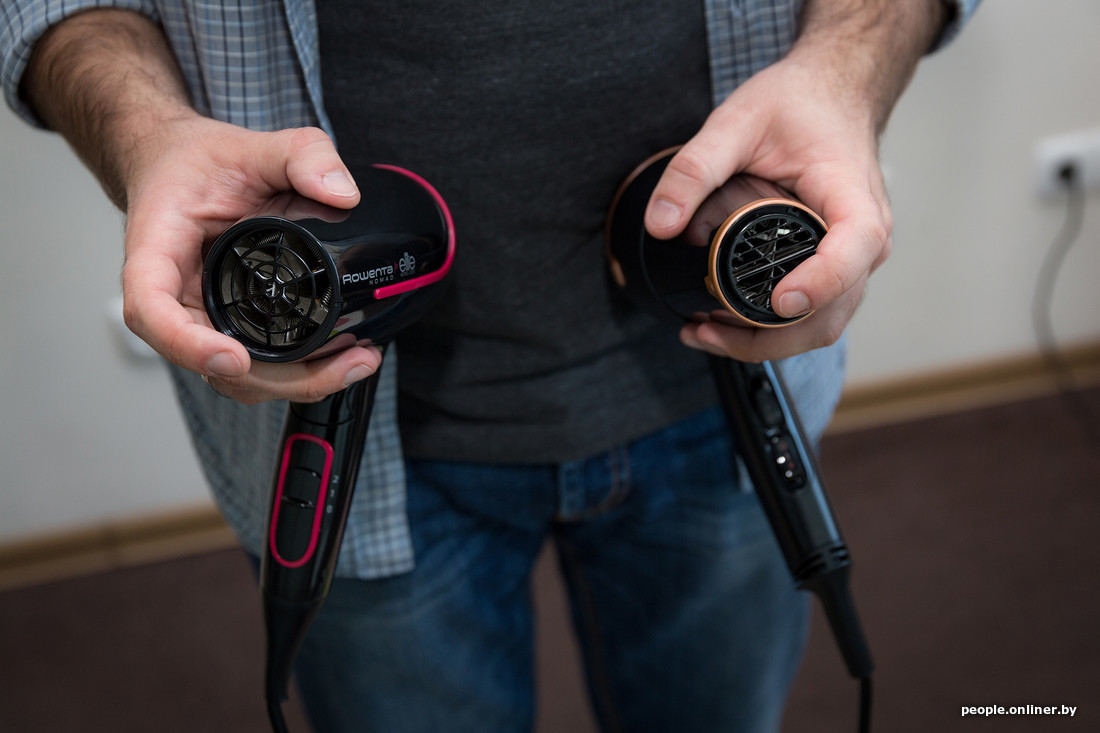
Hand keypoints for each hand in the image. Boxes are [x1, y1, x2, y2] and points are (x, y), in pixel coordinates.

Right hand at [120, 115, 381, 402]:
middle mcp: (177, 297)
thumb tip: (341, 192)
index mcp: (158, 253)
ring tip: (354, 363)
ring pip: (239, 376)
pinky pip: (260, 364)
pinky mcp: (234, 324)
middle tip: (340, 365)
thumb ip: (302, 154)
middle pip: (209, 364)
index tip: (232, 358)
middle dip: (277, 378)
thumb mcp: (251, 144)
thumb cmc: (196, 163)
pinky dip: (299, 371)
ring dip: (296, 383)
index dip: (188, 345)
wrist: (181, 168)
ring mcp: (205, 317)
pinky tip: (341, 358)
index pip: (152, 310)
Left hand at [644, 51, 889, 362]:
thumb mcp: (736, 121)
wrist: (833, 93)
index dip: (820, 283)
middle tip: (705, 331)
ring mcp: (854, 259)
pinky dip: (773, 332)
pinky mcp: (837, 267)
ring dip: (767, 343)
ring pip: (822, 325)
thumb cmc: (799, 103)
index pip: (853, 249)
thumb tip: (661, 224)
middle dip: (769, 337)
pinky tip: (726, 324)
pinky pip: (815, 314)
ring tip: (705, 332)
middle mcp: (866, 238)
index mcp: (852, 198)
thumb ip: (694, 169)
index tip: (779, 302)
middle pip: (832, 311)